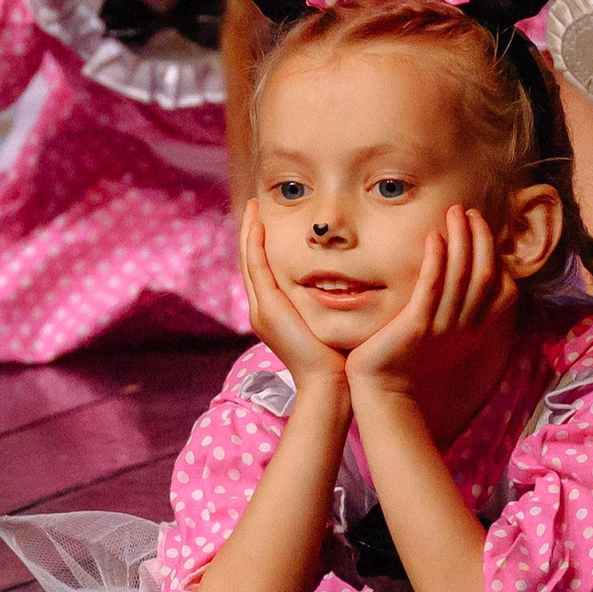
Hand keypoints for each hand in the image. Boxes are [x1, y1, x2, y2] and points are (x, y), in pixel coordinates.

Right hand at [238, 200, 348, 388]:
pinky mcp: (268, 308)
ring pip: (249, 262)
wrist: (328, 383)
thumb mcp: (328, 326)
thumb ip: (327, 307)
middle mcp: (261, 311)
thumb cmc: (335, 359)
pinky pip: (257, 267)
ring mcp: (261, 310)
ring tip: (253, 209)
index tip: (265, 223)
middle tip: (253, 208)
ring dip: (249, 233)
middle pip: (250, 263)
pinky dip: (254, 244)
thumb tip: (343, 290)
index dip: (261, 247)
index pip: (262, 273)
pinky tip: (259, 224)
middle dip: (249, 234)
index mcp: (274, 315)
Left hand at [345, 205, 518, 404]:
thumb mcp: (441, 335)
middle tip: (470, 212)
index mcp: (474, 331)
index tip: (482, 231)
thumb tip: (458, 276)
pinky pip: (431, 287)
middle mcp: (464, 328)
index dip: (497, 258)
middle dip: (481, 238)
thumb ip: (455, 310)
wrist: (383, 390)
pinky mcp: (416, 326)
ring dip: (462, 239)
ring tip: (455, 212)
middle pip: (486, 274)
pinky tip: (434, 237)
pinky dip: (436, 260)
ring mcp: (442, 327)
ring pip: (463, 275)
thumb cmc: (406, 359)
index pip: (504, 291)